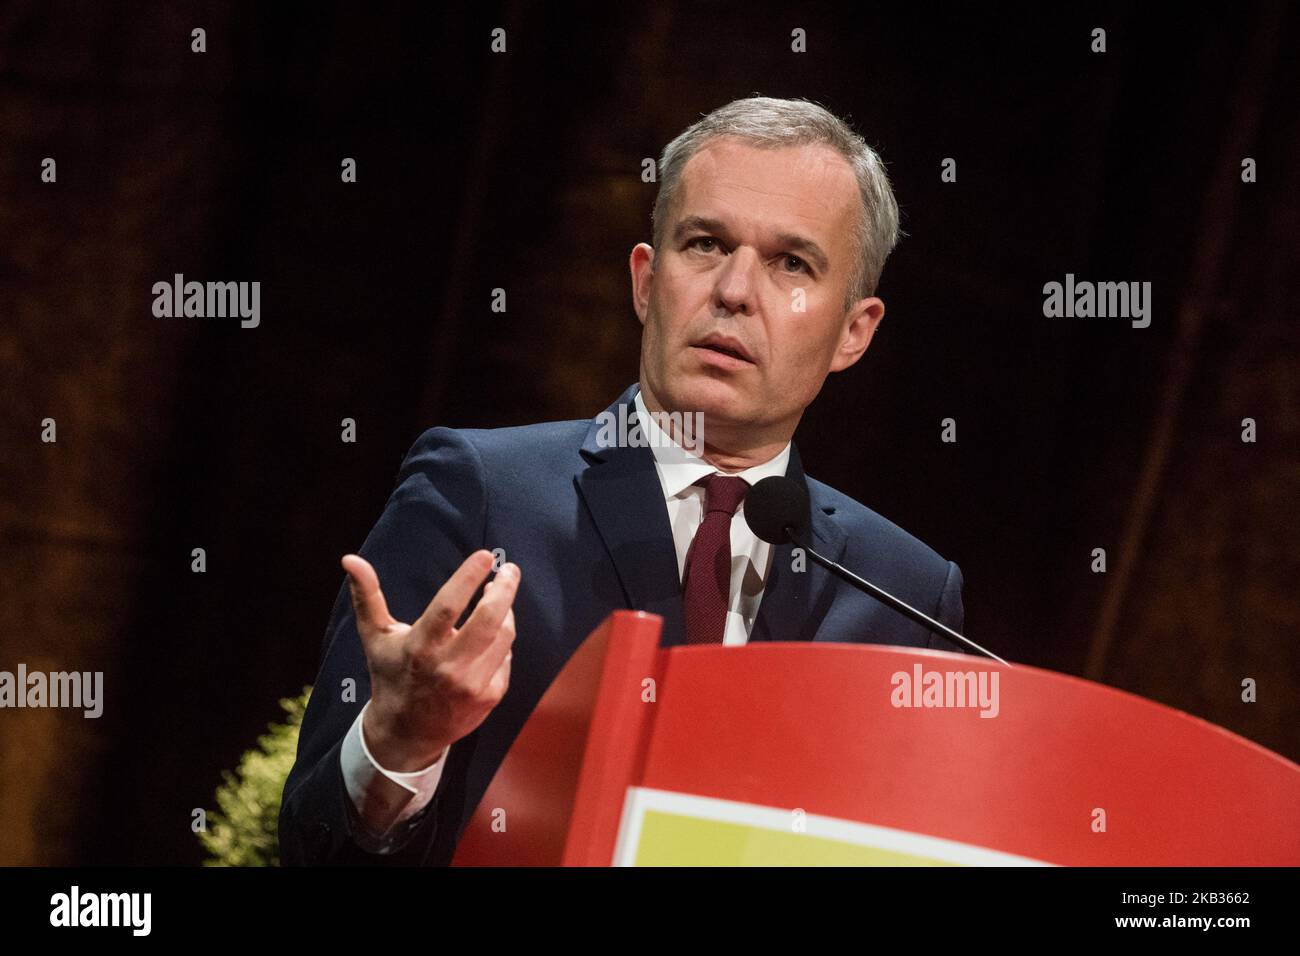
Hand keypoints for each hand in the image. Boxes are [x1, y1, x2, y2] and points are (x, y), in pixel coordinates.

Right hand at [342, 549, 518, 770]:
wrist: (406, 734)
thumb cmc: (391, 676)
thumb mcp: (376, 638)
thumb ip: (367, 596)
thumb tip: (350, 558)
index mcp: (419, 647)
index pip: (448, 605)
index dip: (468, 577)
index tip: (485, 555)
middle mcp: (447, 667)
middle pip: (488, 620)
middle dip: (504, 589)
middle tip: (510, 570)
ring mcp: (471, 685)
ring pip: (504, 636)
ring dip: (506, 612)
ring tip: (498, 596)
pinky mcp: (489, 697)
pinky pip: (506, 657)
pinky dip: (502, 641)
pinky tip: (491, 636)